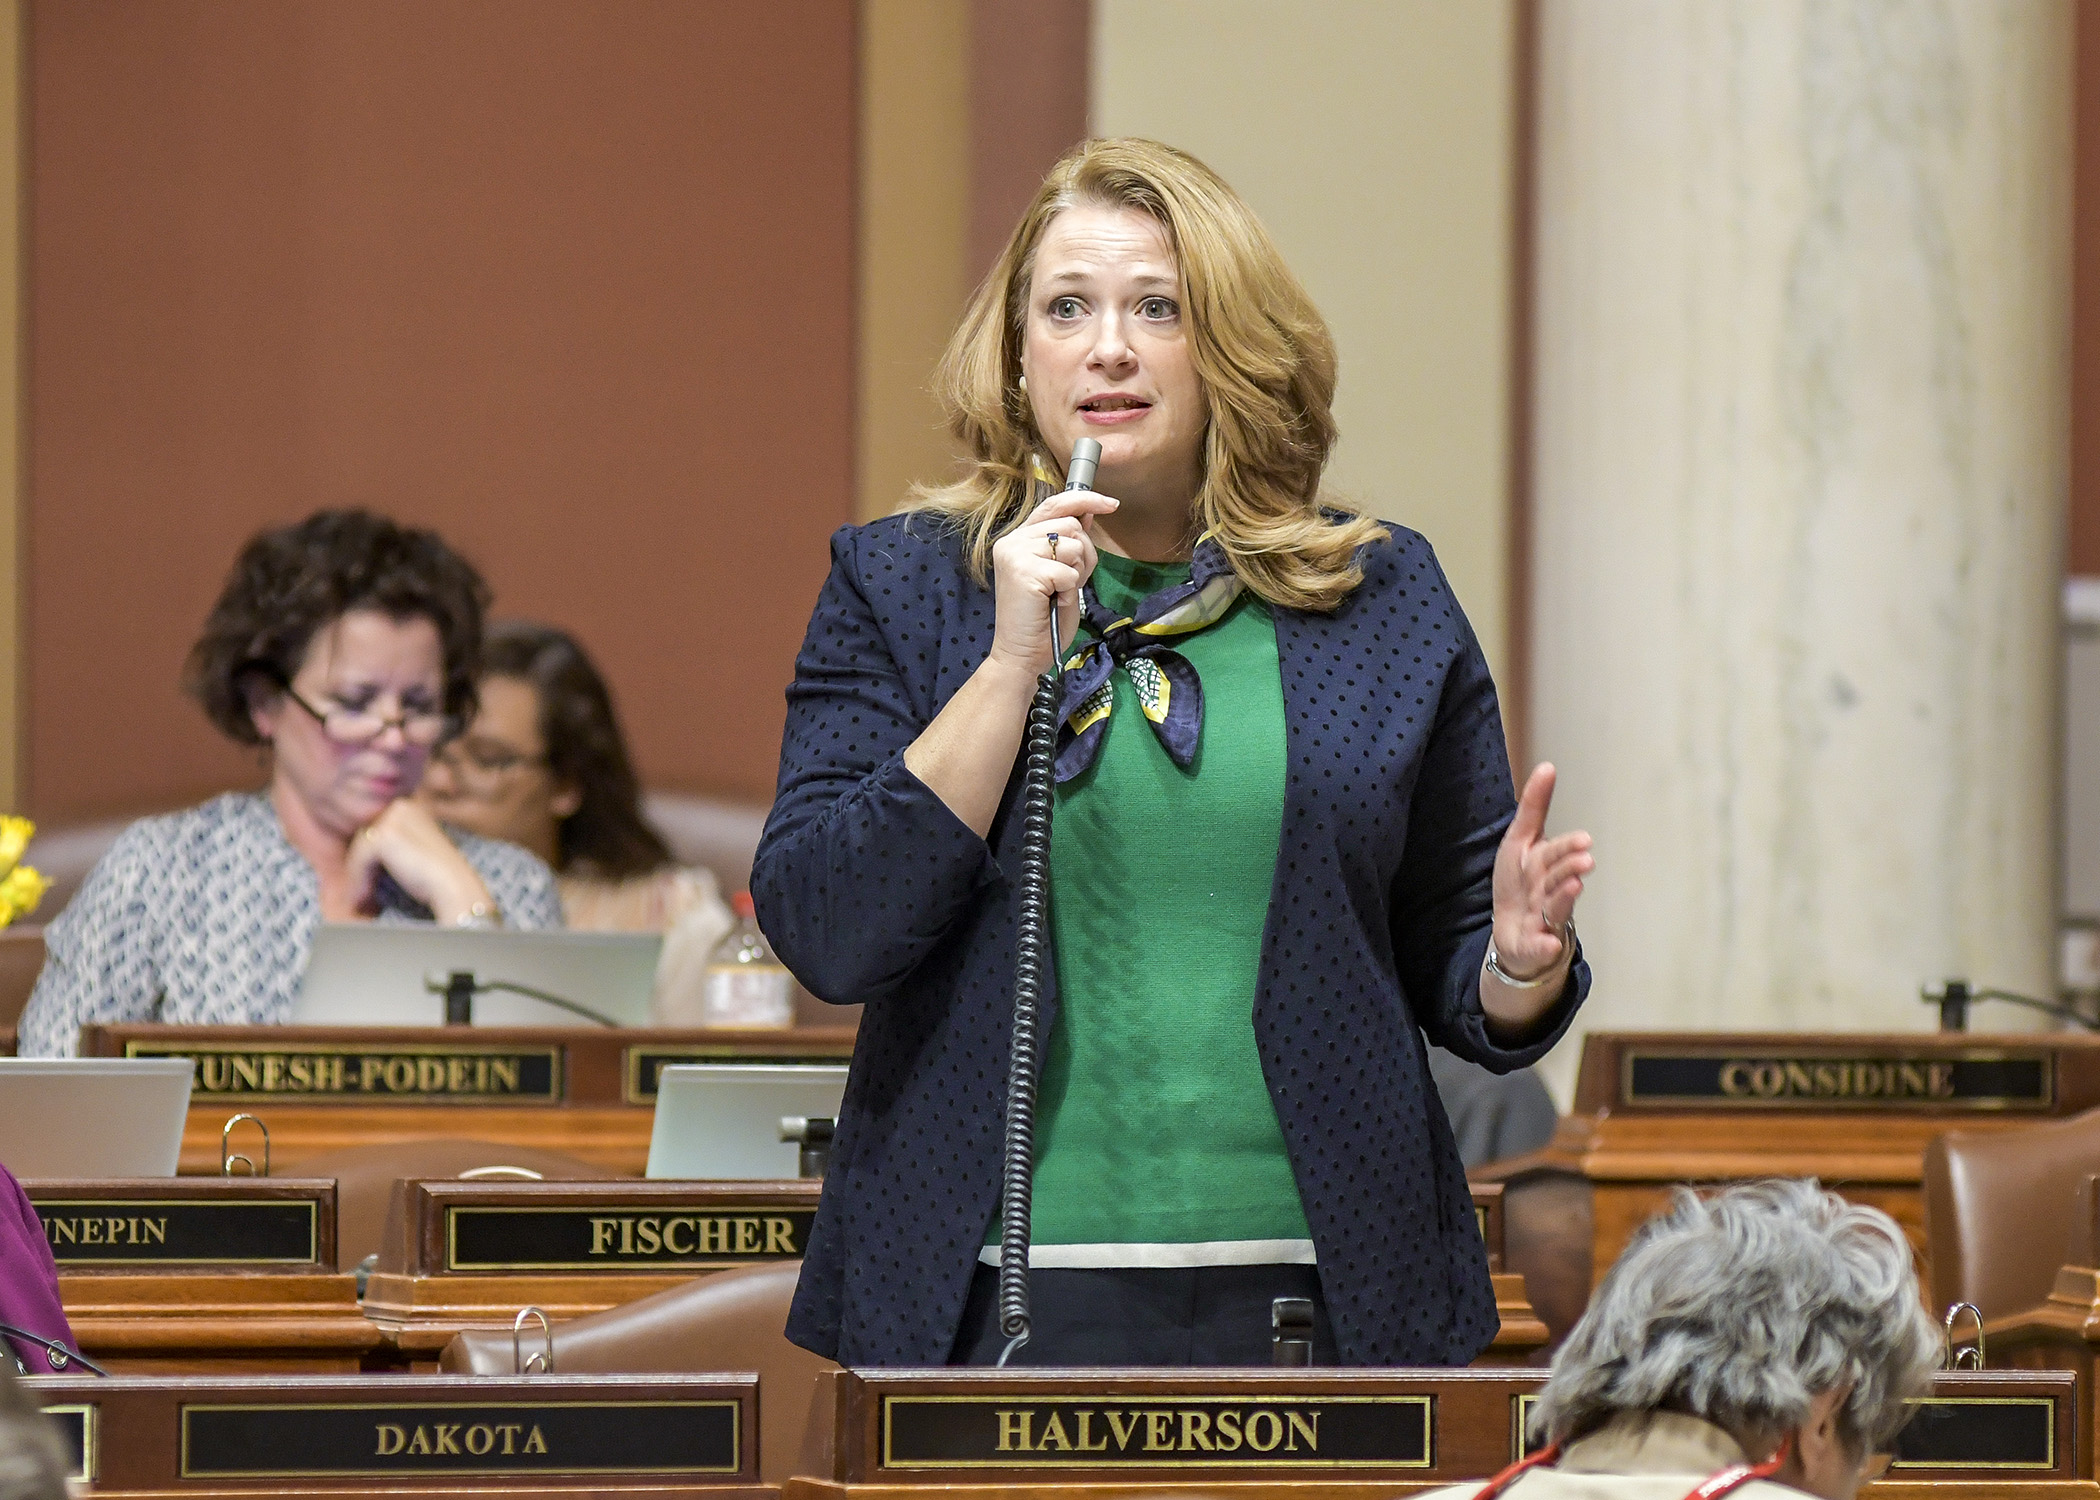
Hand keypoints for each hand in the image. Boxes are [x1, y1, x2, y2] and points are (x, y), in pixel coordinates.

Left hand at [347, 799, 494, 923]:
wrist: (453, 886)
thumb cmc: (437, 876)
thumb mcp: (413, 852)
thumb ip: (393, 847)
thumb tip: (361, 859)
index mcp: (411, 807)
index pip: (376, 829)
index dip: (369, 857)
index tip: (366, 881)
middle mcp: (402, 807)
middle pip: (365, 835)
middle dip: (360, 865)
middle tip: (360, 891)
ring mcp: (393, 819)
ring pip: (359, 848)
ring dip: (356, 875)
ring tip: (359, 899)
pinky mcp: (385, 836)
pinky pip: (358, 859)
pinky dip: (357, 881)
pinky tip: (362, 899)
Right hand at [985, 491, 1116, 676]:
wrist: (1022, 654)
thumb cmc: (1043, 618)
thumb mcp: (1063, 573)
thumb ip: (1070, 543)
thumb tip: (1089, 513)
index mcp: (1019, 538)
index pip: (1054, 504)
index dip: (1085, 499)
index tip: (1111, 504)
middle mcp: (1012, 541)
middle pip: (1070, 525)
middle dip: (1083, 554)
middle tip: (1069, 582)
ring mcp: (1015, 554)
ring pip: (1073, 545)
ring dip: (1077, 573)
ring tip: (1059, 593)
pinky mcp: (1024, 572)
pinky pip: (1069, 571)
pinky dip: (1070, 589)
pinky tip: (1055, 602)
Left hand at [1490, 763, 1593, 979]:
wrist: (1512, 931)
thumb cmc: (1520, 882)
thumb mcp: (1519, 841)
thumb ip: (1534, 807)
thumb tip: (1548, 766)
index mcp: (1546, 866)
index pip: (1556, 853)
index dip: (1567, 847)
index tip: (1583, 840)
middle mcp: (1549, 892)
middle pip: (1558, 879)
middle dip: (1569, 869)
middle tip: (1583, 861)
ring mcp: (1544, 920)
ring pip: (1555, 910)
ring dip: (1563, 899)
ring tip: (1573, 886)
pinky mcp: (1534, 946)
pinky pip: (1540, 948)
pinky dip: (1544, 947)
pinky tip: (1549, 945)